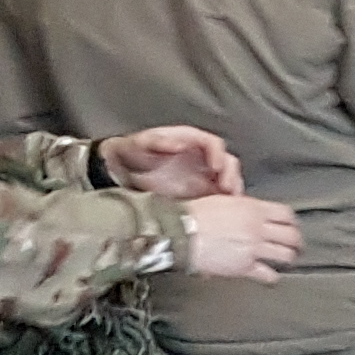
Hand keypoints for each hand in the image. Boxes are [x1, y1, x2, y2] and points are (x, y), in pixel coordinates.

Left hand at [103, 125, 241, 197]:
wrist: (121, 172)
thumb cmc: (132, 153)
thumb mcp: (141, 143)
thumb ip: (160, 141)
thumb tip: (180, 143)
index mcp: (191, 141)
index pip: (214, 144)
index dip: (219, 154)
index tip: (216, 167)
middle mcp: (202, 158)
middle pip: (227, 163)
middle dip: (231, 176)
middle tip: (227, 189)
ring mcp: (203, 176)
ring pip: (227, 181)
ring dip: (232, 191)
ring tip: (230, 203)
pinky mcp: (202, 194)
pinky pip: (219, 198)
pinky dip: (225, 205)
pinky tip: (224, 213)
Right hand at [181, 194, 301, 281]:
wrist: (181, 232)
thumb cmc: (195, 215)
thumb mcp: (224, 202)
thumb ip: (244, 208)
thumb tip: (253, 213)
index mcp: (253, 209)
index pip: (286, 214)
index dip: (292, 222)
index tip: (292, 226)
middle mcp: (258, 228)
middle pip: (292, 236)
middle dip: (297, 242)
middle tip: (296, 246)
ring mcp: (253, 248)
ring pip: (286, 255)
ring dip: (288, 258)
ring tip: (287, 261)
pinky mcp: (245, 266)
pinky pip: (268, 274)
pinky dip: (272, 277)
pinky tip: (270, 277)